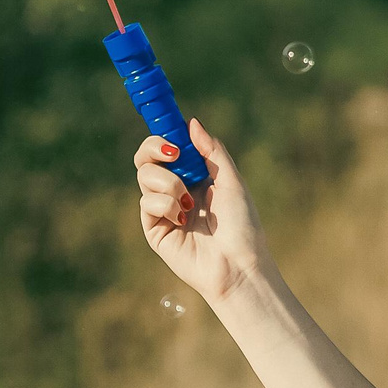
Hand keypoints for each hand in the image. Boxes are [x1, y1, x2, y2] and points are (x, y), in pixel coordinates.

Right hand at [134, 117, 268, 302]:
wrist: (236, 264)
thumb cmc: (242, 225)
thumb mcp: (232, 182)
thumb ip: (212, 152)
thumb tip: (192, 122)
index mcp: (197, 176)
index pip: (171, 147)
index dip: (165, 133)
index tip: (168, 125)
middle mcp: (177, 188)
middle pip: (147, 156)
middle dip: (154, 147)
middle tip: (172, 152)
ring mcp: (163, 208)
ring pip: (145, 175)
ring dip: (168, 182)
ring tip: (187, 202)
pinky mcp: (154, 228)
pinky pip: (147, 202)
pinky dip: (165, 205)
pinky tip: (182, 219)